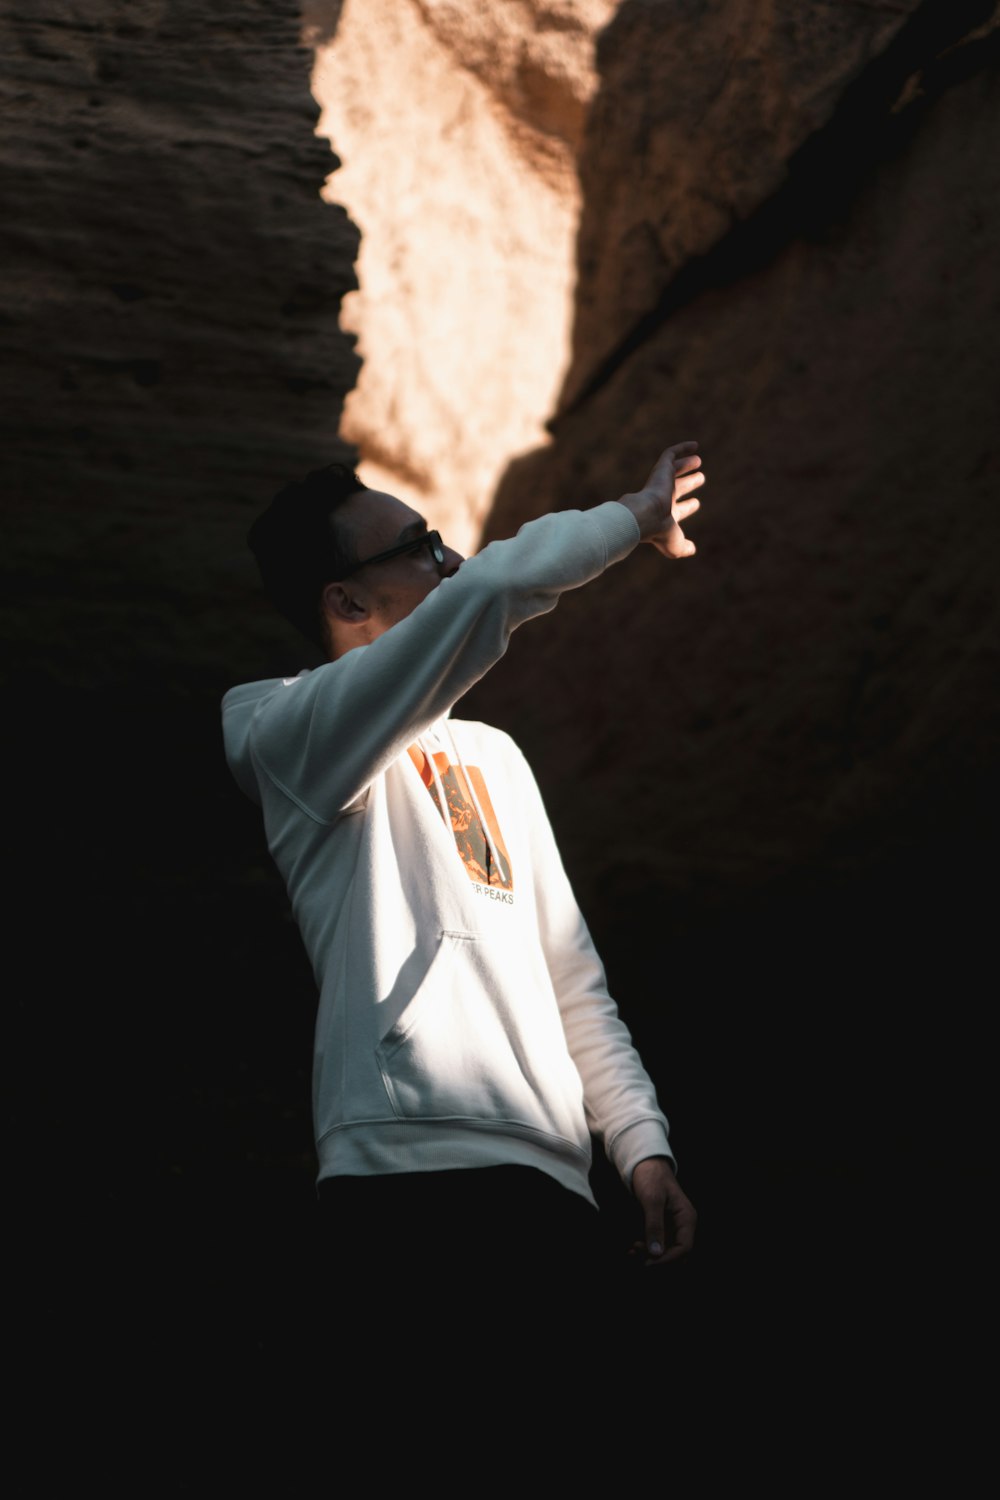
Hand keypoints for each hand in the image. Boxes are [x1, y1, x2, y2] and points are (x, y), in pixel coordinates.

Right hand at [620, 441, 703, 557]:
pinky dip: (682, 448)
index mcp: (665, 515)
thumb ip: (684, 547)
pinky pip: (671, 454)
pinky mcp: (661, 469)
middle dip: (688, 484)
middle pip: (677, 488)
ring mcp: (661, 483)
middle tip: (700, 478)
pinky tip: (695, 445)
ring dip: (686, 465)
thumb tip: (692, 549)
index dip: (687, 507)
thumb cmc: (660, 533)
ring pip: (674, 470)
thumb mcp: (675, 545)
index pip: (677, 509)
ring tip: (698, 461)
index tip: (696, 504)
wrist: (646, 516)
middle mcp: (662, 498)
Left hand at [630, 1156, 696, 1265]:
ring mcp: (672, 1227)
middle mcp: (682, 1226)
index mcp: (687, 1218)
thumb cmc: (651, 1177)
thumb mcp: (652, 1199)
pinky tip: (632, 1250)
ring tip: (632, 1251)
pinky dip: (646, 1250)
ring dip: (650, 1257)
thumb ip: (654, 1225)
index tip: (649, 1262)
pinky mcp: (661, 1228)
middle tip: (638, 1254)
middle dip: (659, 1259)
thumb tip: (656, 1253)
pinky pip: (657, 1246)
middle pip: (677, 1254)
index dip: (668, 1259)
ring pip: (666, 1252)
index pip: (685, 1248)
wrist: (644, 1163)